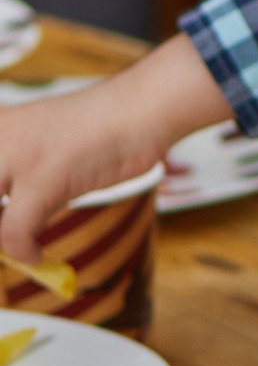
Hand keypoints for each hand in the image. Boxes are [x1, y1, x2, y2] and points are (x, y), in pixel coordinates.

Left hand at [0, 40, 227, 264]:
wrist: (136, 109)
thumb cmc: (94, 130)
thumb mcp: (39, 147)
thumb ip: (11, 177)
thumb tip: (2, 230)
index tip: (3, 213)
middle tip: (10, 233)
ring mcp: (17, 157)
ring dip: (2, 241)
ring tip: (17, 246)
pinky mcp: (42, 180)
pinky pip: (13, 234)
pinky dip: (23, 253)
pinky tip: (35, 256)